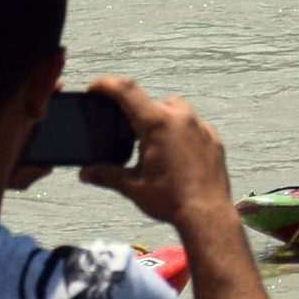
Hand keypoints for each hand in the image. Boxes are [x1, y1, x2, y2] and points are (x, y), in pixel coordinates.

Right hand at [86, 76, 235, 232]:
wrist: (206, 213)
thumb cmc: (169, 199)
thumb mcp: (133, 186)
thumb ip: (106, 174)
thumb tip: (85, 173)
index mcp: (157, 124)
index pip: (126, 91)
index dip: (107, 85)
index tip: (95, 87)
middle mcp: (180, 117)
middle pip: (150, 102)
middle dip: (135, 113)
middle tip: (124, 133)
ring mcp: (200, 126)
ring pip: (174, 109)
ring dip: (160, 119)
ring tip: (150, 144)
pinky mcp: (213, 137)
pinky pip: (193, 125)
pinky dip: (180, 132)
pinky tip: (174, 153)